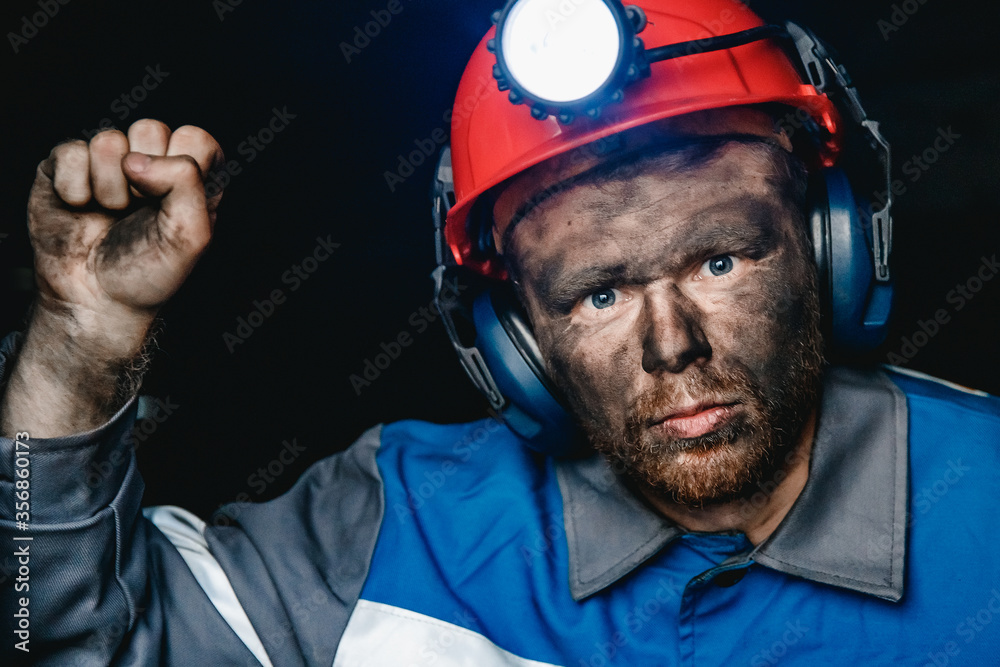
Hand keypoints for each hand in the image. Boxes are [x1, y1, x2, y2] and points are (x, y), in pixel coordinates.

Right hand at [28, 119, 223, 328]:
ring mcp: (108, 162)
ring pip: (108, 140)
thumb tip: (138, 160)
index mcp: (190, 175)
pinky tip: (81, 207)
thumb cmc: (149, 271)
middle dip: (144, 179)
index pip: (196, 137)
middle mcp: (151, 162)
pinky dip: (75, 187)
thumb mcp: (191, 236)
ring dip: (109, 188)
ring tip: (112, 213)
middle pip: (149, 129)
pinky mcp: (67, 166)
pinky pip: (70, 151)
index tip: (172, 203)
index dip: (182, 167)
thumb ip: (187, 184)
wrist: (95, 299)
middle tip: (139, 210)